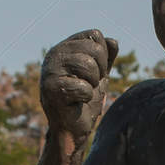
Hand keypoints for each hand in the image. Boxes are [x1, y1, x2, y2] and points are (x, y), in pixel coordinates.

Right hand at [40, 29, 118, 143]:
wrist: (72, 129)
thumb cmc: (83, 102)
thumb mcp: (99, 76)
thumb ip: (106, 58)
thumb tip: (113, 41)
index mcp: (63, 48)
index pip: (94, 34)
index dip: (103, 55)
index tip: (95, 73)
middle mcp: (54, 55)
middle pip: (94, 48)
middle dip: (100, 70)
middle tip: (90, 85)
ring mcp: (50, 72)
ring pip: (88, 65)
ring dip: (93, 84)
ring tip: (83, 93)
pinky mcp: (52, 90)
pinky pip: (84, 88)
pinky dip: (86, 98)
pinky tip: (76, 103)